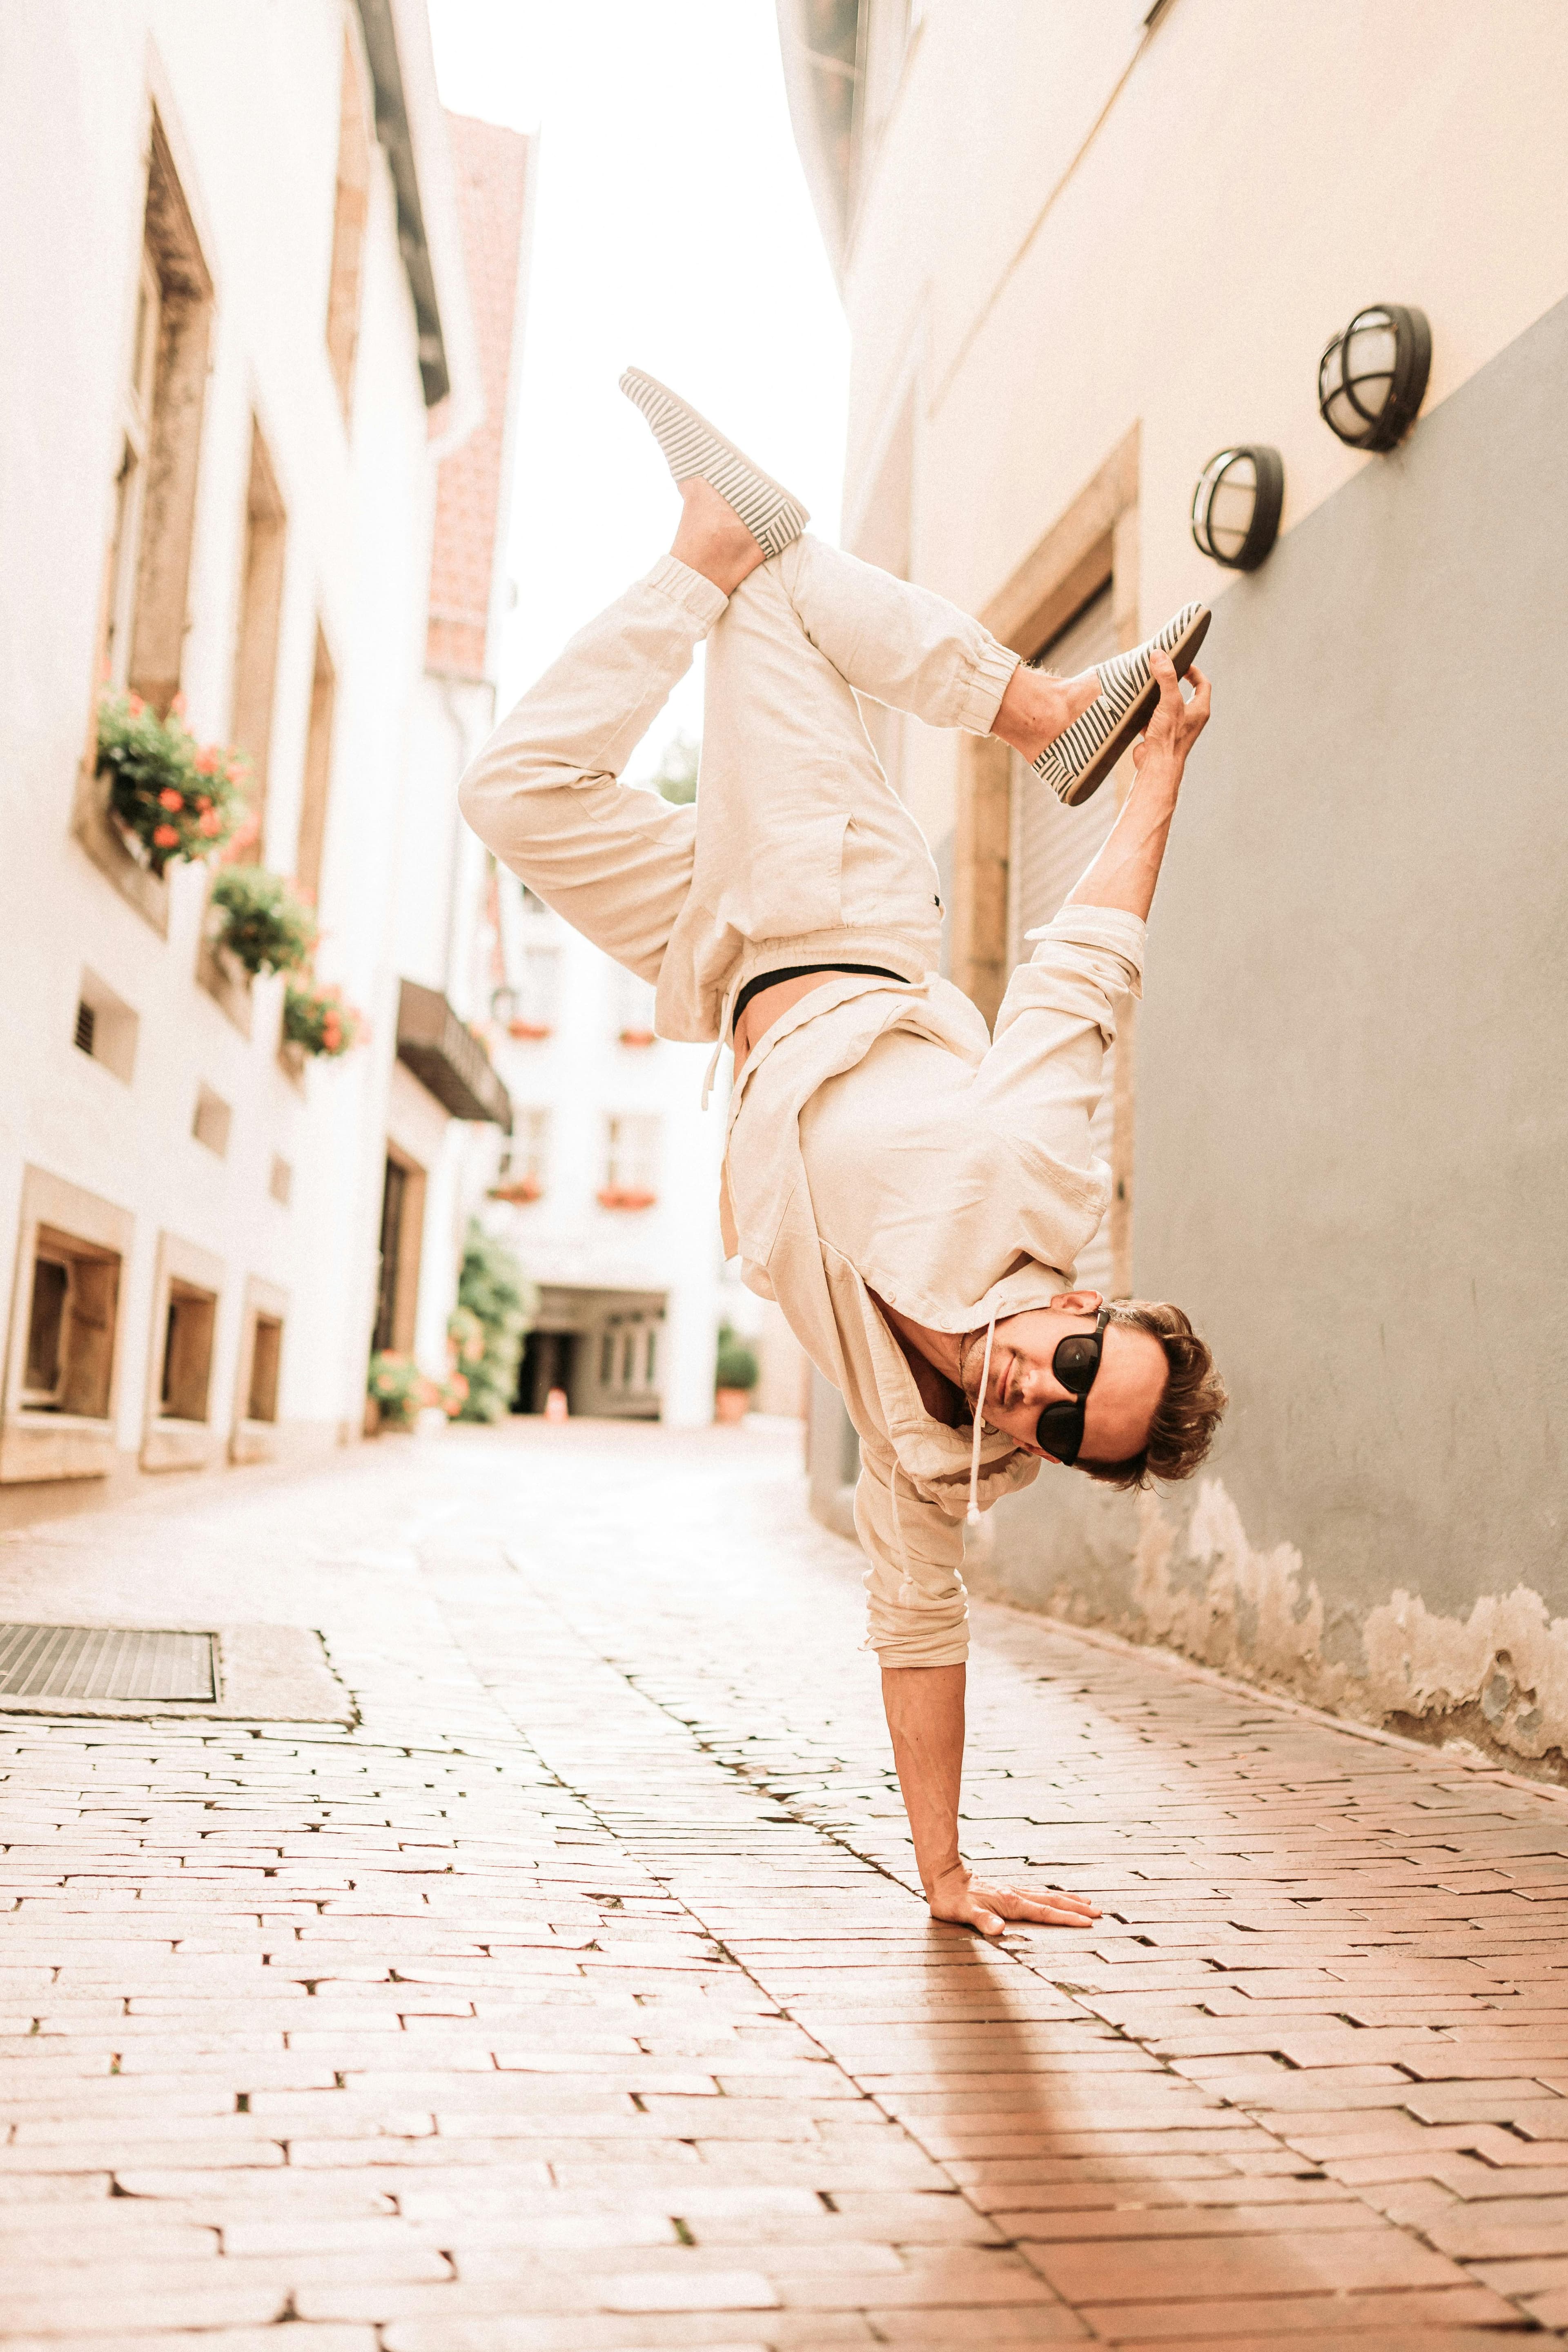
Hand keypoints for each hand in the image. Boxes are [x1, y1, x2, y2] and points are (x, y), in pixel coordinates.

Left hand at [927, 1862, 1101, 1939]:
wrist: (943, 1878)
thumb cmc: (952, 1900)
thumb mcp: (963, 1914)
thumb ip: (982, 1920)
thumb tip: (1000, 1929)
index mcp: (1010, 1902)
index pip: (1045, 1913)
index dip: (1066, 1918)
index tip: (1088, 1922)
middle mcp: (1016, 1895)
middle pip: (1053, 1901)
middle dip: (1076, 1908)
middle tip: (1099, 1912)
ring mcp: (1013, 1891)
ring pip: (1047, 1895)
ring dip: (1068, 1900)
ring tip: (1087, 1903)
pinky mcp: (1008, 1891)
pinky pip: (1038, 1894)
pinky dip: (1053, 1897)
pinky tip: (1056, 1899)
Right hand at [1131, 650, 1209, 776]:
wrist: (1156, 766)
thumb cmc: (1169, 737)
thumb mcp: (1169, 702)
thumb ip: (1166, 678)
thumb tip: (1159, 654)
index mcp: (1199, 710)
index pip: (1202, 684)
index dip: (1194, 671)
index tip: (1181, 662)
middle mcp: (1189, 719)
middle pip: (1183, 693)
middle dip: (1172, 681)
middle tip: (1161, 670)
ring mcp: (1173, 728)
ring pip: (1166, 706)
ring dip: (1157, 696)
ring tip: (1145, 684)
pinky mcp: (1158, 735)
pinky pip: (1152, 718)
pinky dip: (1145, 711)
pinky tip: (1135, 706)